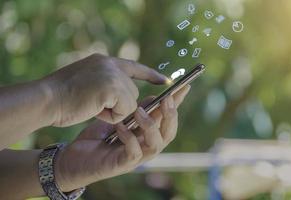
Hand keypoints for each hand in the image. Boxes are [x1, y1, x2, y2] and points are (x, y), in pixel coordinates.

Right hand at [41, 53, 167, 126]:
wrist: (46, 100)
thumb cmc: (61, 97)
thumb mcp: (87, 83)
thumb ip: (106, 82)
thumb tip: (124, 92)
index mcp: (104, 61)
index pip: (134, 67)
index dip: (150, 75)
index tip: (165, 81)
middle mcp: (111, 64)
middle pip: (132, 92)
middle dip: (119, 104)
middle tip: (94, 103)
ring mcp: (113, 74)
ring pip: (130, 103)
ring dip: (114, 111)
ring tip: (91, 105)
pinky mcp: (113, 87)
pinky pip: (126, 110)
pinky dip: (112, 116)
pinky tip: (94, 109)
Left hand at [54, 85, 190, 191]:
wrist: (75, 157)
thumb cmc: (98, 137)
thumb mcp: (119, 118)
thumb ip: (137, 109)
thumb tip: (156, 96)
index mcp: (147, 133)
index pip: (168, 118)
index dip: (178, 104)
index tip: (184, 86)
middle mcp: (146, 145)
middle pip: (169, 133)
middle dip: (170, 116)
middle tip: (166, 99)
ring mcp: (136, 156)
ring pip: (156, 144)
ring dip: (150, 127)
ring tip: (138, 111)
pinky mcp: (122, 164)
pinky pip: (133, 153)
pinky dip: (129, 139)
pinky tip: (120, 127)